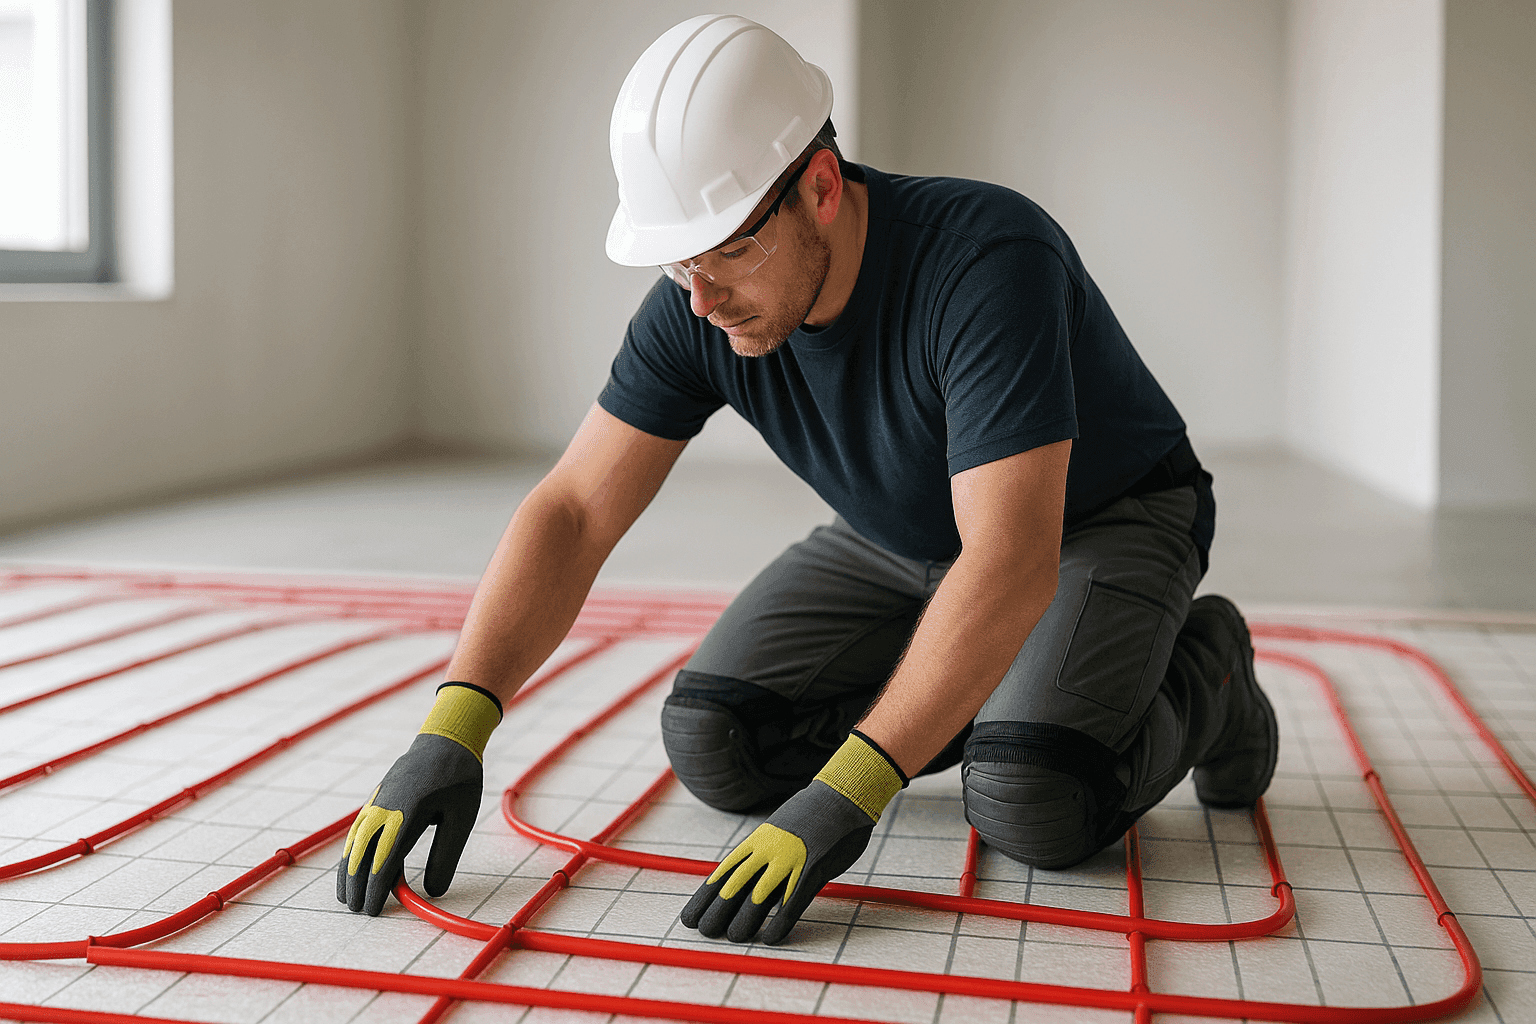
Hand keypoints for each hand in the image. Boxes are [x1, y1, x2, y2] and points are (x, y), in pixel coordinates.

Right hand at [336, 683, 500, 915]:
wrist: (446, 740)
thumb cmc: (458, 779)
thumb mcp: (462, 818)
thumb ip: (446, 855)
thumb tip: (433, 891)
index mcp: (407, 811)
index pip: (384, 858)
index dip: (376, 887)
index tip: (373, 909)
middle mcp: (385, 807)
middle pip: (361, 853)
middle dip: (357, 884)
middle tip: (359, 911)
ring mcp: (378, 802)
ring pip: (354, 842)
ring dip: (348, 871)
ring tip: (348, 898)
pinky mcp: (377, 800)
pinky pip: (358, 830)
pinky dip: (351, 853)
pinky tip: (352, 868)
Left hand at [680, 730, 904, 944]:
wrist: (842, 794)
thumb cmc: (812, 815)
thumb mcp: (779, 830)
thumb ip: (764, 853)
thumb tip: (748, 875)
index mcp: (757, 842)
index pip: (724, 873)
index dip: (705, 898)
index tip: (690, 916)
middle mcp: (768, 851)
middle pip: (735, 886)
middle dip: (717, 912)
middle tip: (705, 931)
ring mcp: (790, 860)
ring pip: (759, 897)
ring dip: (744, 920)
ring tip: (733, 937)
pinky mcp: (813, 868)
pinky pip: (793, 902)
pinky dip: (780, 922)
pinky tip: (770, 938)